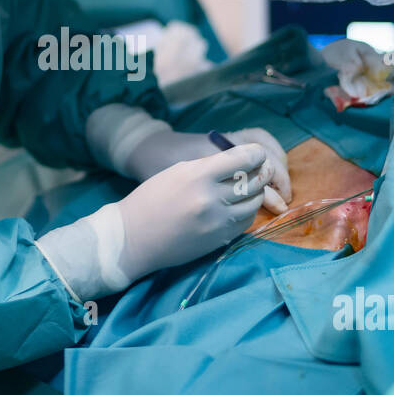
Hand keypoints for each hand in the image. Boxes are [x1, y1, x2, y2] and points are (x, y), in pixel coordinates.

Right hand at [37, 143, 270, 298]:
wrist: (132, 239)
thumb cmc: (150, 200)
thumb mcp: (176, 172)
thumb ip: (209, 166)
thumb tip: (240, 161)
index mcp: (197, 176)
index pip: (243, 159)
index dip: (256, 154)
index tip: (257, 153)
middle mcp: (211, 199)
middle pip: (254, 181)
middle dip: (261, 172)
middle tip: (260, 169)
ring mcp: (217, 223)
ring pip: (254, 202)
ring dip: (255, 193)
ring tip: (247, 188)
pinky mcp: (220, 240)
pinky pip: (246, 222)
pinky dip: (247, 211)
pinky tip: (237, 206)